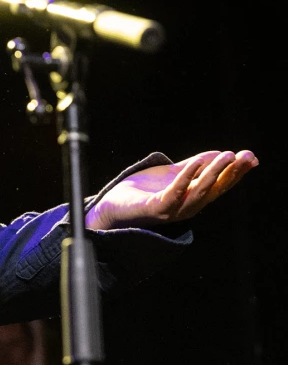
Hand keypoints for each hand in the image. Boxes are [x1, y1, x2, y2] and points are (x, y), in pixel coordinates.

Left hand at [86, 150, 258, 230]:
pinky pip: (175, 192)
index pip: (221, 186)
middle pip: (215, 190)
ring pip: (200, 192)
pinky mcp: (156, 208)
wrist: (113, 205)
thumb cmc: (144, 191)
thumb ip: (196, 165)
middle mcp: (188, 208)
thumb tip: (223, 153)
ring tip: (226, 156)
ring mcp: (173, 210)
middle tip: (245, 156)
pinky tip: (196, 163)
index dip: (237, 172)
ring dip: (214, 173)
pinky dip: (186, 177)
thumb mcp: (174, 173)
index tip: (252, 157)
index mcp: (194, 199)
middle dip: (232, 172)